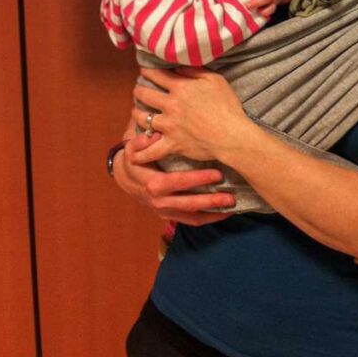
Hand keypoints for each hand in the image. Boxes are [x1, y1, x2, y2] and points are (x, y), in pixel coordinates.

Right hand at [112, 124, 235, 225]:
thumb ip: (141, 142)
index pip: (178, 182)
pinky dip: (208, 218)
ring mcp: (164, 210)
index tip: (217, 174)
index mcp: (152, 183)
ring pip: (191, 216)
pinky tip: (224, 213)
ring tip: (232, 206)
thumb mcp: (133, 148)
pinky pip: (191, 221)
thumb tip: (154, 135)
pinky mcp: (170, 215)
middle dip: (210, 200)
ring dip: (212, 212)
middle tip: (230, 196)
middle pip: (188, 203)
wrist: (125, 177)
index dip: (197, 179)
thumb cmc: (135, 159)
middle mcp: (158, 201)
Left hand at [130, 66, 251, 166]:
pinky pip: (150, 150)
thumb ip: (194, 71)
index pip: (158, 76)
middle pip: (145, 95)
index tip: (143, 70)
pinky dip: (140, 152)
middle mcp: (170, 105)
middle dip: (138, 90)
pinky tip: (133, 153)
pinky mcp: (171, 144)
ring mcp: (169, 126)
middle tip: (137, 89)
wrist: (231, 135)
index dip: (148, 72)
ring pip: (143, 119)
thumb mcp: (215, 80)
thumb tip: (177, 67)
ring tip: (136, 112)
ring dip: (136, 114)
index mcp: (181, 88)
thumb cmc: (227, 106)